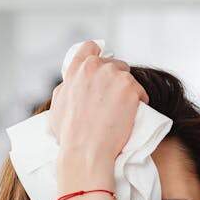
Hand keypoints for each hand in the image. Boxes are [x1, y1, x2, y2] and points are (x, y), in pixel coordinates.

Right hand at [51, 41, 148, 194]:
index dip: (99, 55)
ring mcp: (114, 76)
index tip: (104, 66)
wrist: (86, 151)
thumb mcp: (57, 104)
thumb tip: (71, 82)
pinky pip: (141, 92)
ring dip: (128, 91)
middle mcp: (95, 67)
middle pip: (115, 64)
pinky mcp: (130, 89)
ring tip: (122, 112)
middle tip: (115, 99)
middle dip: (117, 79)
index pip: (90, 48)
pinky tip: (131, 117)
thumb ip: (67, 87)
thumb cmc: (69, 135)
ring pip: (129, 78)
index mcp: (76, 70)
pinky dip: (140, 103)